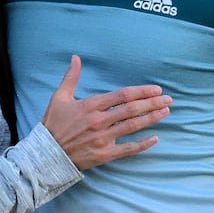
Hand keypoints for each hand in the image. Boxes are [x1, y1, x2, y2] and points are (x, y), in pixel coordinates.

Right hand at [41, 55, 171, 169]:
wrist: (45, 154)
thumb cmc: (53, 125)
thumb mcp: (59, 97)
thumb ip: (71, 77)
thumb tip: (76, 57)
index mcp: (91, 105)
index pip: (122, 95)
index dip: (141, 91)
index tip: (155, 89)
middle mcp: (99, 121)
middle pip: (132, 109)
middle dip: (152, 103)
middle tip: (168, 99)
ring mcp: (103, 139)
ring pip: (133, 126)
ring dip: (151, 118)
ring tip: (166, 112)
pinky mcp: (104, 155)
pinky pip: (128, 149)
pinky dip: (143, 144)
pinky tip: (155, 138)